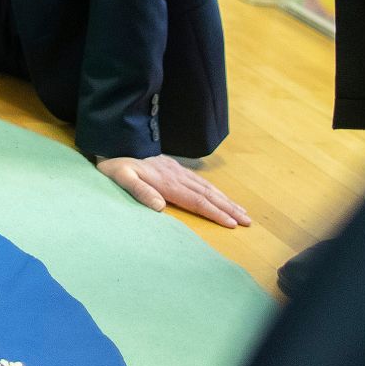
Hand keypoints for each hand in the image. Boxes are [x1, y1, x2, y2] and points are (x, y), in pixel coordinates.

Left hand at [94, 154, 251, 228]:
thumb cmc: (116, 164)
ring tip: (242, 210)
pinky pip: (200, 181)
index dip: (215, 213)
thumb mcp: (122, 178)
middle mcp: (177, 176)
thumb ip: (140, 191)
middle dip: (229, 208)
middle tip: (248, 221)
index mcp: (167, 183)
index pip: (197, 201)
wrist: (116, 141)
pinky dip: (214, 190)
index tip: (232, 224)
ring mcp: (178, 171)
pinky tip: (220, 195)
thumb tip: (160, 207)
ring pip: (207, 187)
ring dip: (226, 200)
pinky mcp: (175, 167)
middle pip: (208, 195)